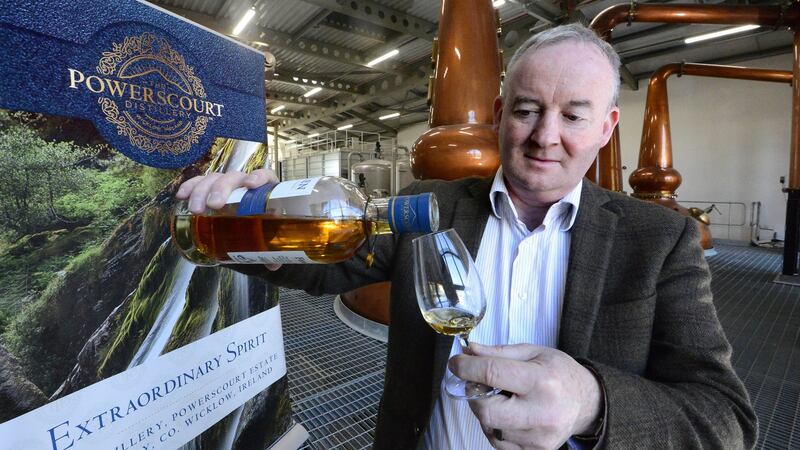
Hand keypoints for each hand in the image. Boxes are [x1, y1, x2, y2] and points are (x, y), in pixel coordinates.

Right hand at [175, 169, 281, 270]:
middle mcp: (245, 183)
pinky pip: (199, 183)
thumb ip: (274, 249)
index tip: (250, 185)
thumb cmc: (266, 226)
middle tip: (213, 205)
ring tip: (195, 210)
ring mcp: (228, 185)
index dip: (257, 177)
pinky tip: (181, 196)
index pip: (264, 176)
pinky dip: (190, 187)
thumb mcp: (271, 236)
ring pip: (213, 179)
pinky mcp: (212, 189)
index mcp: (265, 190)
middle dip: (220, 189)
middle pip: (232, 178)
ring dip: (201, 191)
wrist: (258, 224)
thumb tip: (272, 265)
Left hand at [448, 343, 601, 449]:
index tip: (456, 363)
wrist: (586, 402)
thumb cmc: (559, 373)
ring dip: (485, 411)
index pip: (492, 374)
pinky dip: (494, 427)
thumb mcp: (532, 352)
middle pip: (486, 410)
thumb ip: (497, 353)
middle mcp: (542, 412)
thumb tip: (468, 352)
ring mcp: (539, 437)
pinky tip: (508, 414)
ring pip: (489, 428)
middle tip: (480, 384)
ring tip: (501, 398)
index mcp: (541, 381)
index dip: (467, 368)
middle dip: (474, 395)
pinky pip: (498, 442)